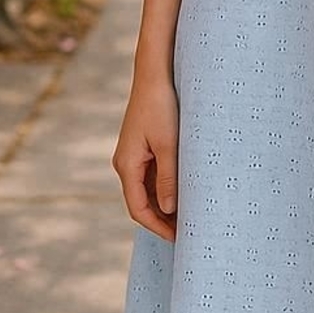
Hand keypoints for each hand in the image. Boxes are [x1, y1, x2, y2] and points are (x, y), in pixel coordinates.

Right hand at [111, 75, 178, 242]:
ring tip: (188, 213)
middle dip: (161, 218)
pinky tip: (182, 189)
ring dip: (164, 202)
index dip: (157, 226)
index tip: (177, 238)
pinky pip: (151, 174)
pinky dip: (164, 186)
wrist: (155, 74)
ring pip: (146, 188)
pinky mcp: (141, 146)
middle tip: (187, 230)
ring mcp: (132, 154)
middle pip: (141, 201)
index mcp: (127, 165)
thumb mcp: (168, 144)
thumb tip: (168, 210)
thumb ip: (168, 177)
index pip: (138, 208)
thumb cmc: (162, 106)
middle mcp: (125, 163)